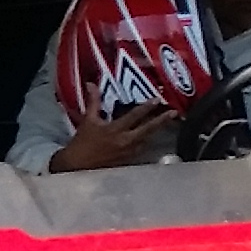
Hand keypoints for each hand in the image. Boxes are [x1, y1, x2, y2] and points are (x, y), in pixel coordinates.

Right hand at [48, 100, 176, 173]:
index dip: (146, 107)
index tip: (157, 100)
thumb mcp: (88, 121)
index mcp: (115, 130)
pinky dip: (146, 142)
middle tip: (173, 113)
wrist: (77, 166)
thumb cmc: (82, 143)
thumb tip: (91, 84)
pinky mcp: (128, 161)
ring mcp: (129, 152)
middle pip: (148, 129)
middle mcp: (125, 141)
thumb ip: (93, 102)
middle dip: (161, 120)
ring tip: (164, 122)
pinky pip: (142, 149)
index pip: (134, 116)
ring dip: (155, 131)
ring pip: (147, 139)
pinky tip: (150, 138)